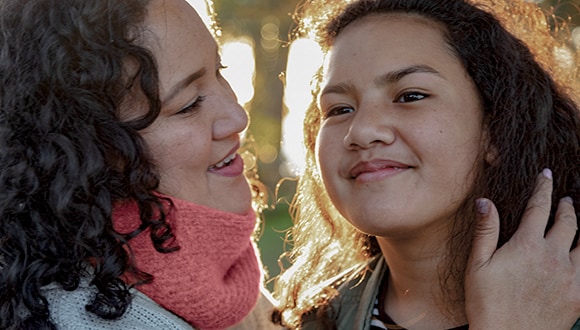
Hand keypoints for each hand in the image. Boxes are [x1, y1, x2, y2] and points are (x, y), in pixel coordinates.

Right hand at [465, 169, 579, 329]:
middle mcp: (554, 256)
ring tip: (579, 221)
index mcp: (527, 245)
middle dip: (567, 206)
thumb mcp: (477, 265)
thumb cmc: (487, 304)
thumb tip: (484, 201)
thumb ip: (485, 231)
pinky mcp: (579, 295)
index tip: (546, 176)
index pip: (539, 207)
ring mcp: (570, 276)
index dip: (543, 188)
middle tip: (566, 199)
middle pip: (568, 222)